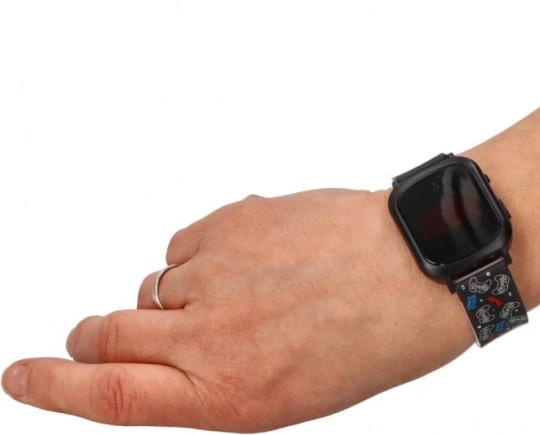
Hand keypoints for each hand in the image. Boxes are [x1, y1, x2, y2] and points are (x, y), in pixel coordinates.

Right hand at [2, 189, 474, 430]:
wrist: (422, 266)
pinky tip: (257, 260)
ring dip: (175, 296)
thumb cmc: (374, 337)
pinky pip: (186, 246)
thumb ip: (218, 378)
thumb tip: (165, 348)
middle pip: (109, 334)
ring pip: (153, 286)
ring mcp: (216, 272)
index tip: (20, 374)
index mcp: (230, 394)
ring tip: (242, 294)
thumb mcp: (293, 391)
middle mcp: (211, 336)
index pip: (111, 394)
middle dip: (93, 337)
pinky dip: (206, 257)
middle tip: (96, 334)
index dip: (55, 387)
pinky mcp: (230, 222)